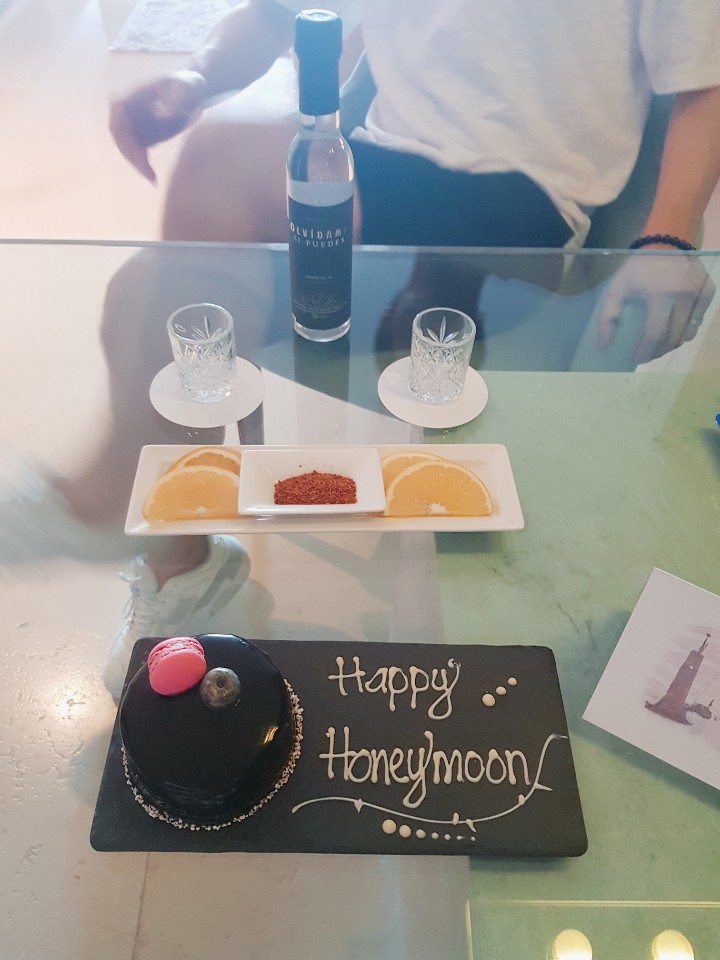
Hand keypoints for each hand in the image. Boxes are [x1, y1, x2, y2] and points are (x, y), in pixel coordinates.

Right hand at [109, 70, 207, 181]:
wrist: (193, 94)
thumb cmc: (188, 86)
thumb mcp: (185, 87)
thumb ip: (174, 99)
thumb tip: (159, 114)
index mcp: (135, 95)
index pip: (117, 109)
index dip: (118, 125)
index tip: (126, 141)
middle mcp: (131, 112)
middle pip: (120, 133)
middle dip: (129, 151)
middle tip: (145, 167)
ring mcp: (136, 127)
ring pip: (127, 148)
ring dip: (136, 163)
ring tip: (151, 177)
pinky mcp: (145, 139)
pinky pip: (138, 155)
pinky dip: (143, 167)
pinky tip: (153, 179)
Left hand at [595, 252, 715, 364]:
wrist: (667, 240)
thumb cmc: (639, 266)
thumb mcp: (617, 287)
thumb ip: (607, 316)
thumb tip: (602, 345)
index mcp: (660, 294)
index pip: (655, 333)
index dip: (646, 351)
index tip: (636, 360)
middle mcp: (684, 296)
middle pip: (673, 338)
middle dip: (658, 351)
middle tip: (646, 354)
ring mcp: (699, 294)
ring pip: (688, 333)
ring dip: (672, 344)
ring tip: (658, 344)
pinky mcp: (708, 292)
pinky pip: (697, 321)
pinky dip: (685, 330)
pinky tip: (672, 329)